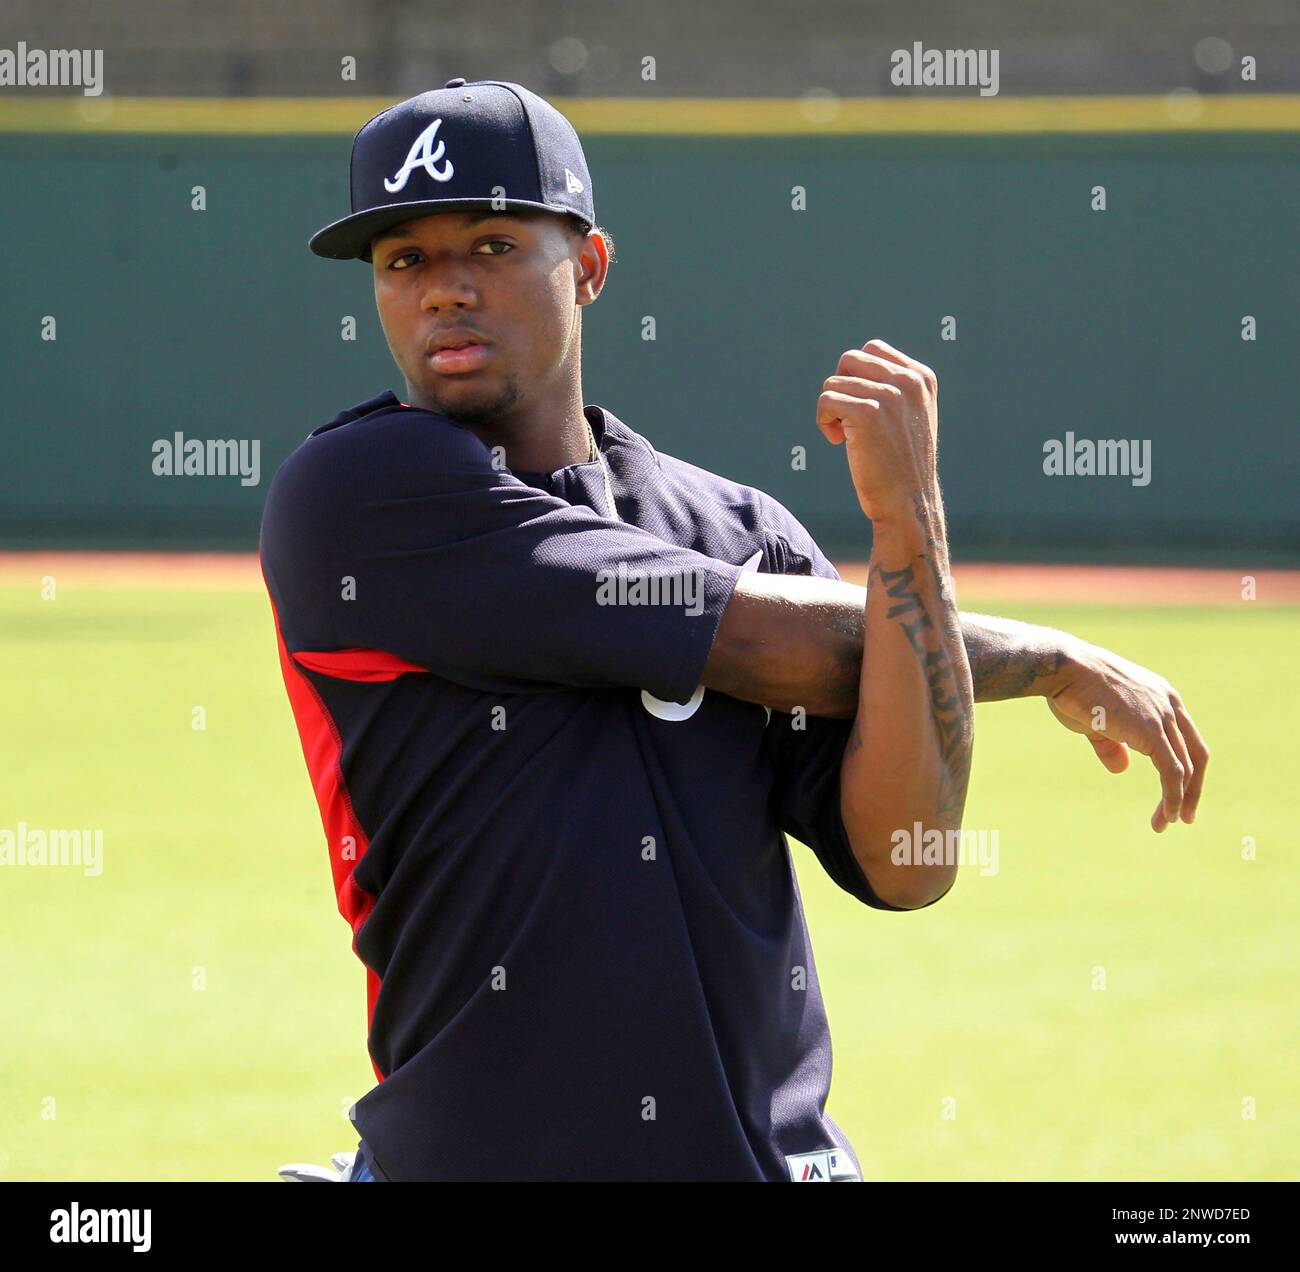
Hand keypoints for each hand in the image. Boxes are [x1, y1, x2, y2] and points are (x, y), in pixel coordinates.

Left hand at [816, 339, 939, 525]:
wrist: (908, 502)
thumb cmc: (902, 465)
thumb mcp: (909, 416)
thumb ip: (892, 387)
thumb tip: (851, 366)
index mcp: (921, 377)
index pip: (872, 350)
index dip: (856, 378)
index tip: (862, 409)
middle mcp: (908, 381)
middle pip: (850, 360)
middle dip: (840, 388)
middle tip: (847, 419)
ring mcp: (889, 395)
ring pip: (833, 382)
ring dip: (830, 409)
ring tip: (844, 436)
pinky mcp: (867, 412)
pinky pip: (826, 400)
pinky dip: (824, 421)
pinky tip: (838, 442)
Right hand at [1041, 641, 1209, 831]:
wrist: (1065, 669)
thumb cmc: (1073, 688)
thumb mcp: (1096, 720)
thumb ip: (1112, 744)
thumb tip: (1122, 769)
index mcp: (1161, 696)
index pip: (1186, 738)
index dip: (1186, 767)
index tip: (1179, 792)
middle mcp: (1170, 704)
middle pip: (1195, 755)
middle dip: (1191, 789)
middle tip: (1184, 816)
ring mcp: (1163, 717)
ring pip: (1185, 768)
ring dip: (1179, 799)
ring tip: (1166, 822)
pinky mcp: (1152, 731)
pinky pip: (1172, 772)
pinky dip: (1172, 796)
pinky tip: (1167, 815)